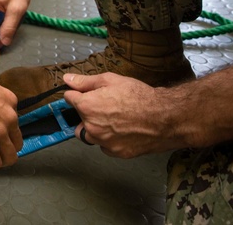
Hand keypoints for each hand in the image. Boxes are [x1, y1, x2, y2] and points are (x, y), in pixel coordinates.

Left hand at [63, 72, 178, 157]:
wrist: (165, 118)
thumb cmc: (140, 97)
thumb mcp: (110, 80)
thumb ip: (85, 81)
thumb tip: (68, 79)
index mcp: (87, 107)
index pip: (68, 98)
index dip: (76, 93)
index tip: (82, 94)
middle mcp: (91, 127)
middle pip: (78, 119)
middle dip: (86, 112)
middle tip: (105, 106)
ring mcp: (103, 142)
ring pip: (90, 135)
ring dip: (95, 129)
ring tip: (113, 119)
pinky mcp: (116, 152)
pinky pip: (105, 146)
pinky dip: (109, 139)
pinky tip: (123, 130)